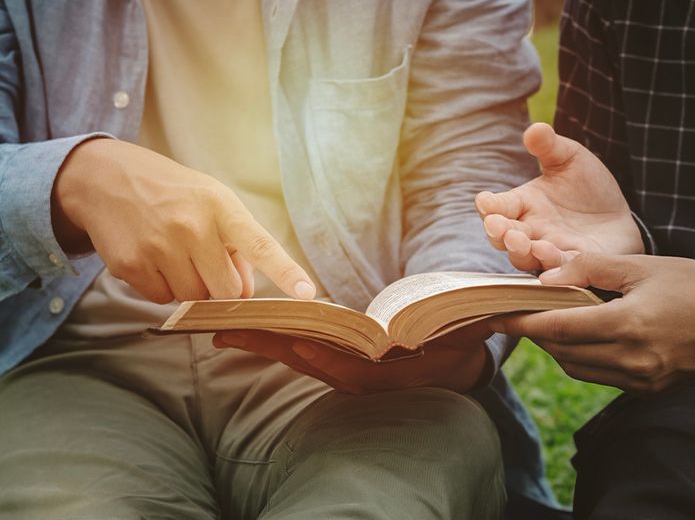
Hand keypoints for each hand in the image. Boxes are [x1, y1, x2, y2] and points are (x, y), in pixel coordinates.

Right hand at [52, 138, 315, 302]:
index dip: (286, 272)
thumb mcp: (213, 202)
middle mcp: (192, 227)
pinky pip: (161, 299)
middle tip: (206, 263)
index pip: (261, 245)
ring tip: (176, 254)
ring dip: (190, 288)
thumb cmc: (173, 193)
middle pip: (225, 291)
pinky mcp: (130, 265)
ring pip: (193, 299)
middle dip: (221, 287)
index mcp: (221, 207)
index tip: (308, 294)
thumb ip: (238, 244)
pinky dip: (162, 287)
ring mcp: (159, 247)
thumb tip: (243, 293)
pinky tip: (152, 258)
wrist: (105, 178)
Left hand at [212, 323, 492, 393]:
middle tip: (224, 331)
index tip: (295, 342)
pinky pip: (305, 354)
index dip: (324, 357)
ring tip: (223, 330)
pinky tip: (253, 330)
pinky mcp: (342, 363)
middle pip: (312, 363)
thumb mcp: (467, 332)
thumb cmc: (460, 339)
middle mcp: (365, 378)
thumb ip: (464, 327)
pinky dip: (278, 342)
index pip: (353, 370)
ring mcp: (350, 372)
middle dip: (270, 347)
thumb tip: (471, 317)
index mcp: (393, 374)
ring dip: (264, 345)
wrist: (458, 358)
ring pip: (302, 359)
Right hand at [475, 122, 642, 271]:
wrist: (618, 213)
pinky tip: (549, 255)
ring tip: (520, 241)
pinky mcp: (574, 264)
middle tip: (498, 227)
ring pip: (526, 257)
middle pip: (504, 237)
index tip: (484, 201)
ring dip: (521, 251)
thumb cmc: (587, 186)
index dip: (489, 206)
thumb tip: (535, 128)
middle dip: (498, 233)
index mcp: (523, 204)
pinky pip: (559, 269)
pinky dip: (552, 266)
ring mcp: (550, 249)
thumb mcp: (570, 158)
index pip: (498, 207)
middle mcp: (530, 230)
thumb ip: (550, 146)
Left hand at [489, 251, 694, 395]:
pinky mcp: (651, 390)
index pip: (558, 329)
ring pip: (578, 369)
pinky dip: (583, 358)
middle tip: (518, 313)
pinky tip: (583, 336)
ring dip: (557, 347)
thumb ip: (591, 269)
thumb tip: (545, 278)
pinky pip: (601, 377)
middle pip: (562, 352)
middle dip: (535, 334)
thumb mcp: (644, 266)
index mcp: (629, 325)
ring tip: (548, 321)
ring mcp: (643, 381)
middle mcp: (634, 360)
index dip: (521, 324)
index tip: (494, 316)